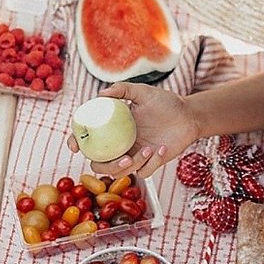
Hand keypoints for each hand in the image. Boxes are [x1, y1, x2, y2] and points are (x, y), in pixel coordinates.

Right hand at [66, 82, 198, 177]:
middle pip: (100, 164)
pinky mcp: (149, 164)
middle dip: (108, 166)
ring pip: (121, 172)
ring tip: (148, 150)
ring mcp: (134, 155)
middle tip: (125, 158)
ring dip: (133, 165)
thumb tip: (102, 94)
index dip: (77, 143)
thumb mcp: (143, 92)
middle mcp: (120, 144)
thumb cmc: (165, 102)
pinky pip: (143, 172)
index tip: (75, 146)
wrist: (188, 115)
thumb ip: (123, 90)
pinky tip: (161, 149)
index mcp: (113, 128)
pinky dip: (152, 163)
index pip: (88, 138)